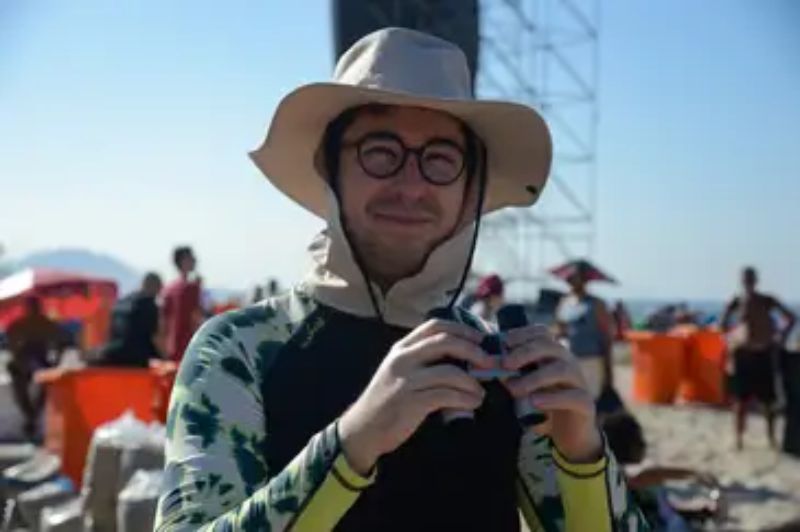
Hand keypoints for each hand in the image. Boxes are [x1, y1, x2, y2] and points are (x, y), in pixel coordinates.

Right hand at [338, 319, 493, 474]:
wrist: (363, 429)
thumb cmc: (386, 401)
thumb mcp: (399, 372)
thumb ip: (422, 360)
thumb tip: (463, 356)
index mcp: (401, 348)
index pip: (435, 326)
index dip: (462, 329)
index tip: (480, 338)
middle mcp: (403, 359)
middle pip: (446, 342)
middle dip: (474, 350)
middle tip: (489, 362)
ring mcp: (406, 380)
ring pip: (451, 372)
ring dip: (473, 382)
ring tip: (481, 391)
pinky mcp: (412, 402)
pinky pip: (448, 395)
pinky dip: (466, 399)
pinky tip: (473, 403)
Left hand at [501, 325, 602, 462]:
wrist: (566, 436)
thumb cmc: (541, 407)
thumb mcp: (522, 389)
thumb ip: (508, 376)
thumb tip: (484, 365)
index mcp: (553, 355)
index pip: (542, 333)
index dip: (523, 334)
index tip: (504, 342)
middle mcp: (568, 363)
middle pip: (551, 347)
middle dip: (526, 352)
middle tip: (506, 364)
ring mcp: (579, 382)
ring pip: (563, 369)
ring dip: (536, 377)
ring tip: (515, 389)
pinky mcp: (586, 404)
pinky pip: (573, 396)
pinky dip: (552, 398)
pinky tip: (535, 402)